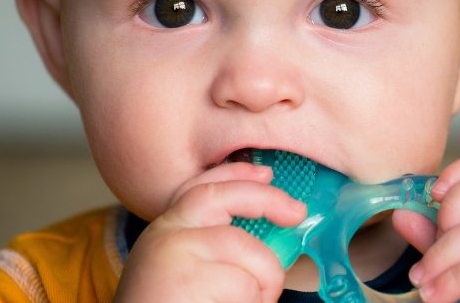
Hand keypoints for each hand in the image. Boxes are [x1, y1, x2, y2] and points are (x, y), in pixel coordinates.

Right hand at [113, 162, 307, 302]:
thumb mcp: (185, 273)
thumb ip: (212, 248)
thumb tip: (268, 230)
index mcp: (163, 232)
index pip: (199, 188)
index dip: (236, 174)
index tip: (266, 173)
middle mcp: (164, 236)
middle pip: (223, 197)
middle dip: (267, 198)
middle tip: (296, 213)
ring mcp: (175, 255)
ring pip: (248, 251)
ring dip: (265, 284)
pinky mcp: (188, 280)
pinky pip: (246, 286)